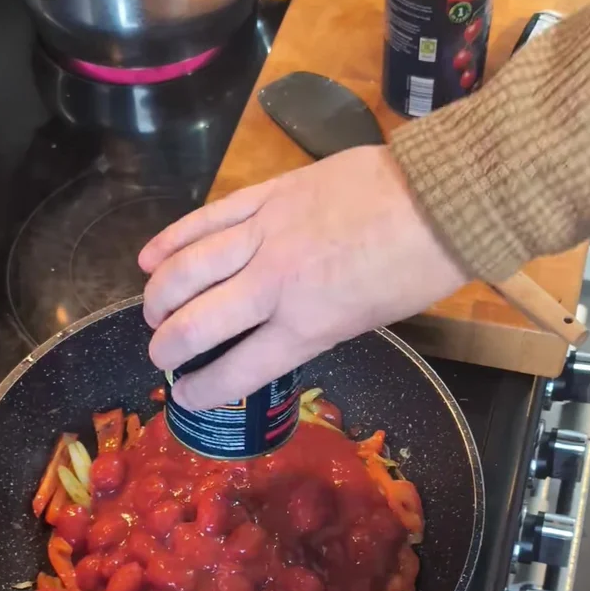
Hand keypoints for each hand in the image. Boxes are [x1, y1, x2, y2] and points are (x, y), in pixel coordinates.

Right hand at [139, 146, 464, 408]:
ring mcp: (266, 234)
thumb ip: (313, 327)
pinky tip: (149, 257)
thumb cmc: (416, 270)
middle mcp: (276, 285)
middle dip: (168, 345)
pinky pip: (206, 218)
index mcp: (308, 326)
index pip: (236, 370)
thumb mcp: (367, 321)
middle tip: (161, 353)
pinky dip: (172, 239)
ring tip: (152, 309)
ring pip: (189, 268)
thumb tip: (274, 330)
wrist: (440, 199)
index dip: (201, 389)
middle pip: (198, 323)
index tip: (185, 395)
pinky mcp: (267, 194)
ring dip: (160, 294)